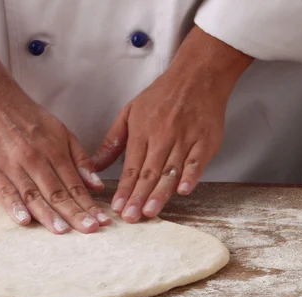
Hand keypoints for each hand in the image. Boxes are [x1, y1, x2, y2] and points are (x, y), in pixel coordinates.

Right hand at [0, 43, 109, 233]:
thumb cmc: (26, 118)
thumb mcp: (60, 131)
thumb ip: (79, 159)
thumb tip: (97, 186)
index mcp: (54, 151)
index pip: (75, 184)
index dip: (89, 204)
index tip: (103, 221)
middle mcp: (35, 159)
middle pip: (57, 193)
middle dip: (75, 213)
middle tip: (90, 230)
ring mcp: (12, 167)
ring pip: (33, 195)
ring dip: (48, 215)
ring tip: (62, 231)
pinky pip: (4, 192)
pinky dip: (14, 206)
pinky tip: (24, 220)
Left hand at [93, 26, 252, 221]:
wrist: (198, 75)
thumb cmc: (162, 95)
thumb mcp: (129, 112)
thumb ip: (112, 141)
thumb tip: (95, 165)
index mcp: (142, 131)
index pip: (131, 166)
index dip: (124, 189)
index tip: (117, 207)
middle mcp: (163, 136)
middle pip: (149, 172)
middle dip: (138, 197)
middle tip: (131, 217)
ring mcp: (186, 139)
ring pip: (171, 170)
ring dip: (160, 193)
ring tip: (150, 211)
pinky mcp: (206, 141)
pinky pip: (197, 161)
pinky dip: (191, 175)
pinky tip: (183, 190)